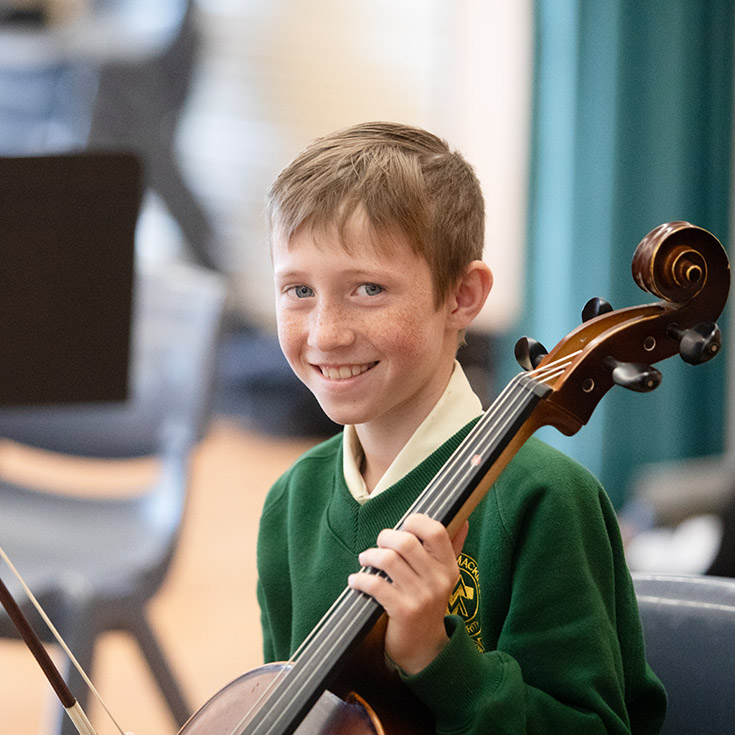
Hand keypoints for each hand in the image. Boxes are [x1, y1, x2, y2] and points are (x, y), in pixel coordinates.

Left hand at [348, 513, 468, 674]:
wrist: (424, 648)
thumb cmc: (429, 604)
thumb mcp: (444, 577)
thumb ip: (453, 548)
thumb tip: (463, 521)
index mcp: (449, 567)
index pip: (436, 531)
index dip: (415, 522)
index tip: (403, 528)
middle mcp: (438, 580)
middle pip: (406, 542)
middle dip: (385, 538)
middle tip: (378, 545)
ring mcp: (422, 597)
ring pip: (388, 560)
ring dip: (370, 556)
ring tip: (366, 560)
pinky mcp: (404, 611)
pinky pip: (376, 585)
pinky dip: (360, 580)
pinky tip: (356, 581)